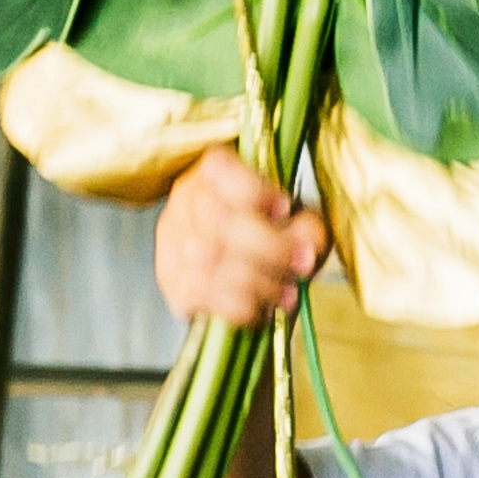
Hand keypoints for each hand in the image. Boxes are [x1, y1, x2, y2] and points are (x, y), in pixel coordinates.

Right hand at [155, 146, 328, 327]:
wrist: (248, 263)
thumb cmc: (276, 231)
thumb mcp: (302, 218)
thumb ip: (307, 228)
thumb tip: (303, 250)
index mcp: (215, 169)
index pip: (220, 169)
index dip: (254, 191)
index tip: (285, 208)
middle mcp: (186, 198)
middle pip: (217, 221)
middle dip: (268, 249)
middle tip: (301, 265)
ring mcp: (171, 240)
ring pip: (206, 261)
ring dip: (256, 283)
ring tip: (287, 294)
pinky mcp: (171, 279)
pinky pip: (199, 296)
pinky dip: (235, 306)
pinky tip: (259, 308)